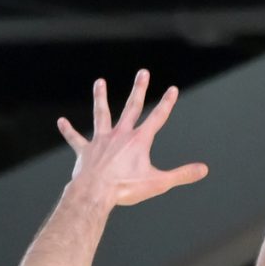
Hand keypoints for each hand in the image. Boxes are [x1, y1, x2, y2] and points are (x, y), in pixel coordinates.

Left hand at [57, 71, 205, 207]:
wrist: (95, 193)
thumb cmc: (126, 188)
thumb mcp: (158, 182)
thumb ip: (182, 174)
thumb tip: (203, 169)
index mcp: (139, 140)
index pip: (157, 117)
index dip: (167, 103)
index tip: (172, 89)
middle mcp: (120, 134)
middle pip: (132, 107)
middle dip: (139, 89)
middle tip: (143, 72)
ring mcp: (101, 140)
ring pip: (101, 114)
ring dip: (100, 97)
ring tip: (99, 82)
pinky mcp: (85, 150)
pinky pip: (76, 138)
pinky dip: (68, 131)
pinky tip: (61, 122)